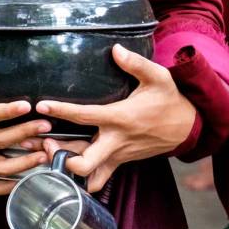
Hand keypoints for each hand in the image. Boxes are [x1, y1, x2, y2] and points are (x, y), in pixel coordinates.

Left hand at [35, 44, 196, 191]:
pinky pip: (98, 179)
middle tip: (46, 142)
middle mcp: (116, 141)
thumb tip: (115, 49)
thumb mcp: (159, 77)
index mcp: (120, 118)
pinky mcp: (120, 162)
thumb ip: (136, 63)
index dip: (62, 111)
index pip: (85, 116)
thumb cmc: (169, 100)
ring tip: (47, 151)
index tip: (41, 105)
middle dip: (61, 157)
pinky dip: (81, 178)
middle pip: (84, 163)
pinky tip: (65, 164)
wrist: (187, 127)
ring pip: (87, 175)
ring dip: (65, 168)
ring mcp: (117, 155)